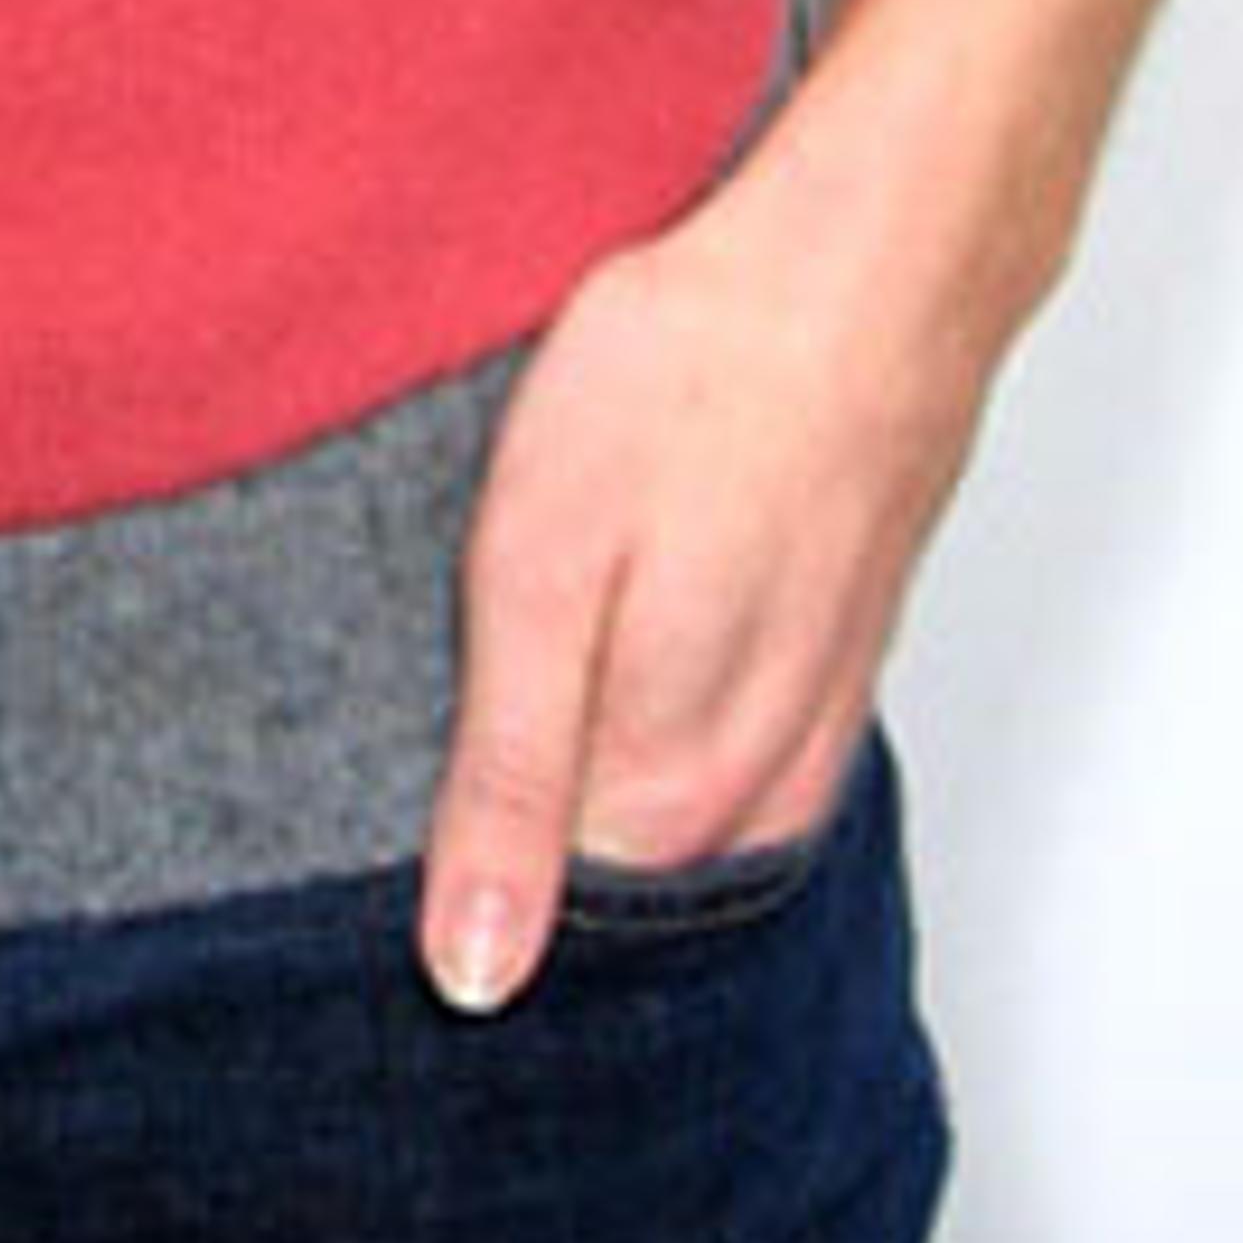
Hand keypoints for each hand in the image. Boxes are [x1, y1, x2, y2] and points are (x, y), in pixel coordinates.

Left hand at [415, 109, 1007, 1013]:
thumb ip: (510, 781)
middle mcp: (757, 790)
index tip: (375, 804)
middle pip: (615, 880)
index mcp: (668, 790)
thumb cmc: (692, 382)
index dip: (447, 863)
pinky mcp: (839, 652)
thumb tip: (476, 976)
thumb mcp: (542, 569)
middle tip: (448, 716)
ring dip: (604, 787)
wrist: (867, 266)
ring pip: (687, 823)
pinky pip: (750, 755)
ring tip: (533, 678)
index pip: (540, 922)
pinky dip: (679, 736)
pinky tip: (634, 672)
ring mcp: (813, 720)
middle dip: (524, 838)